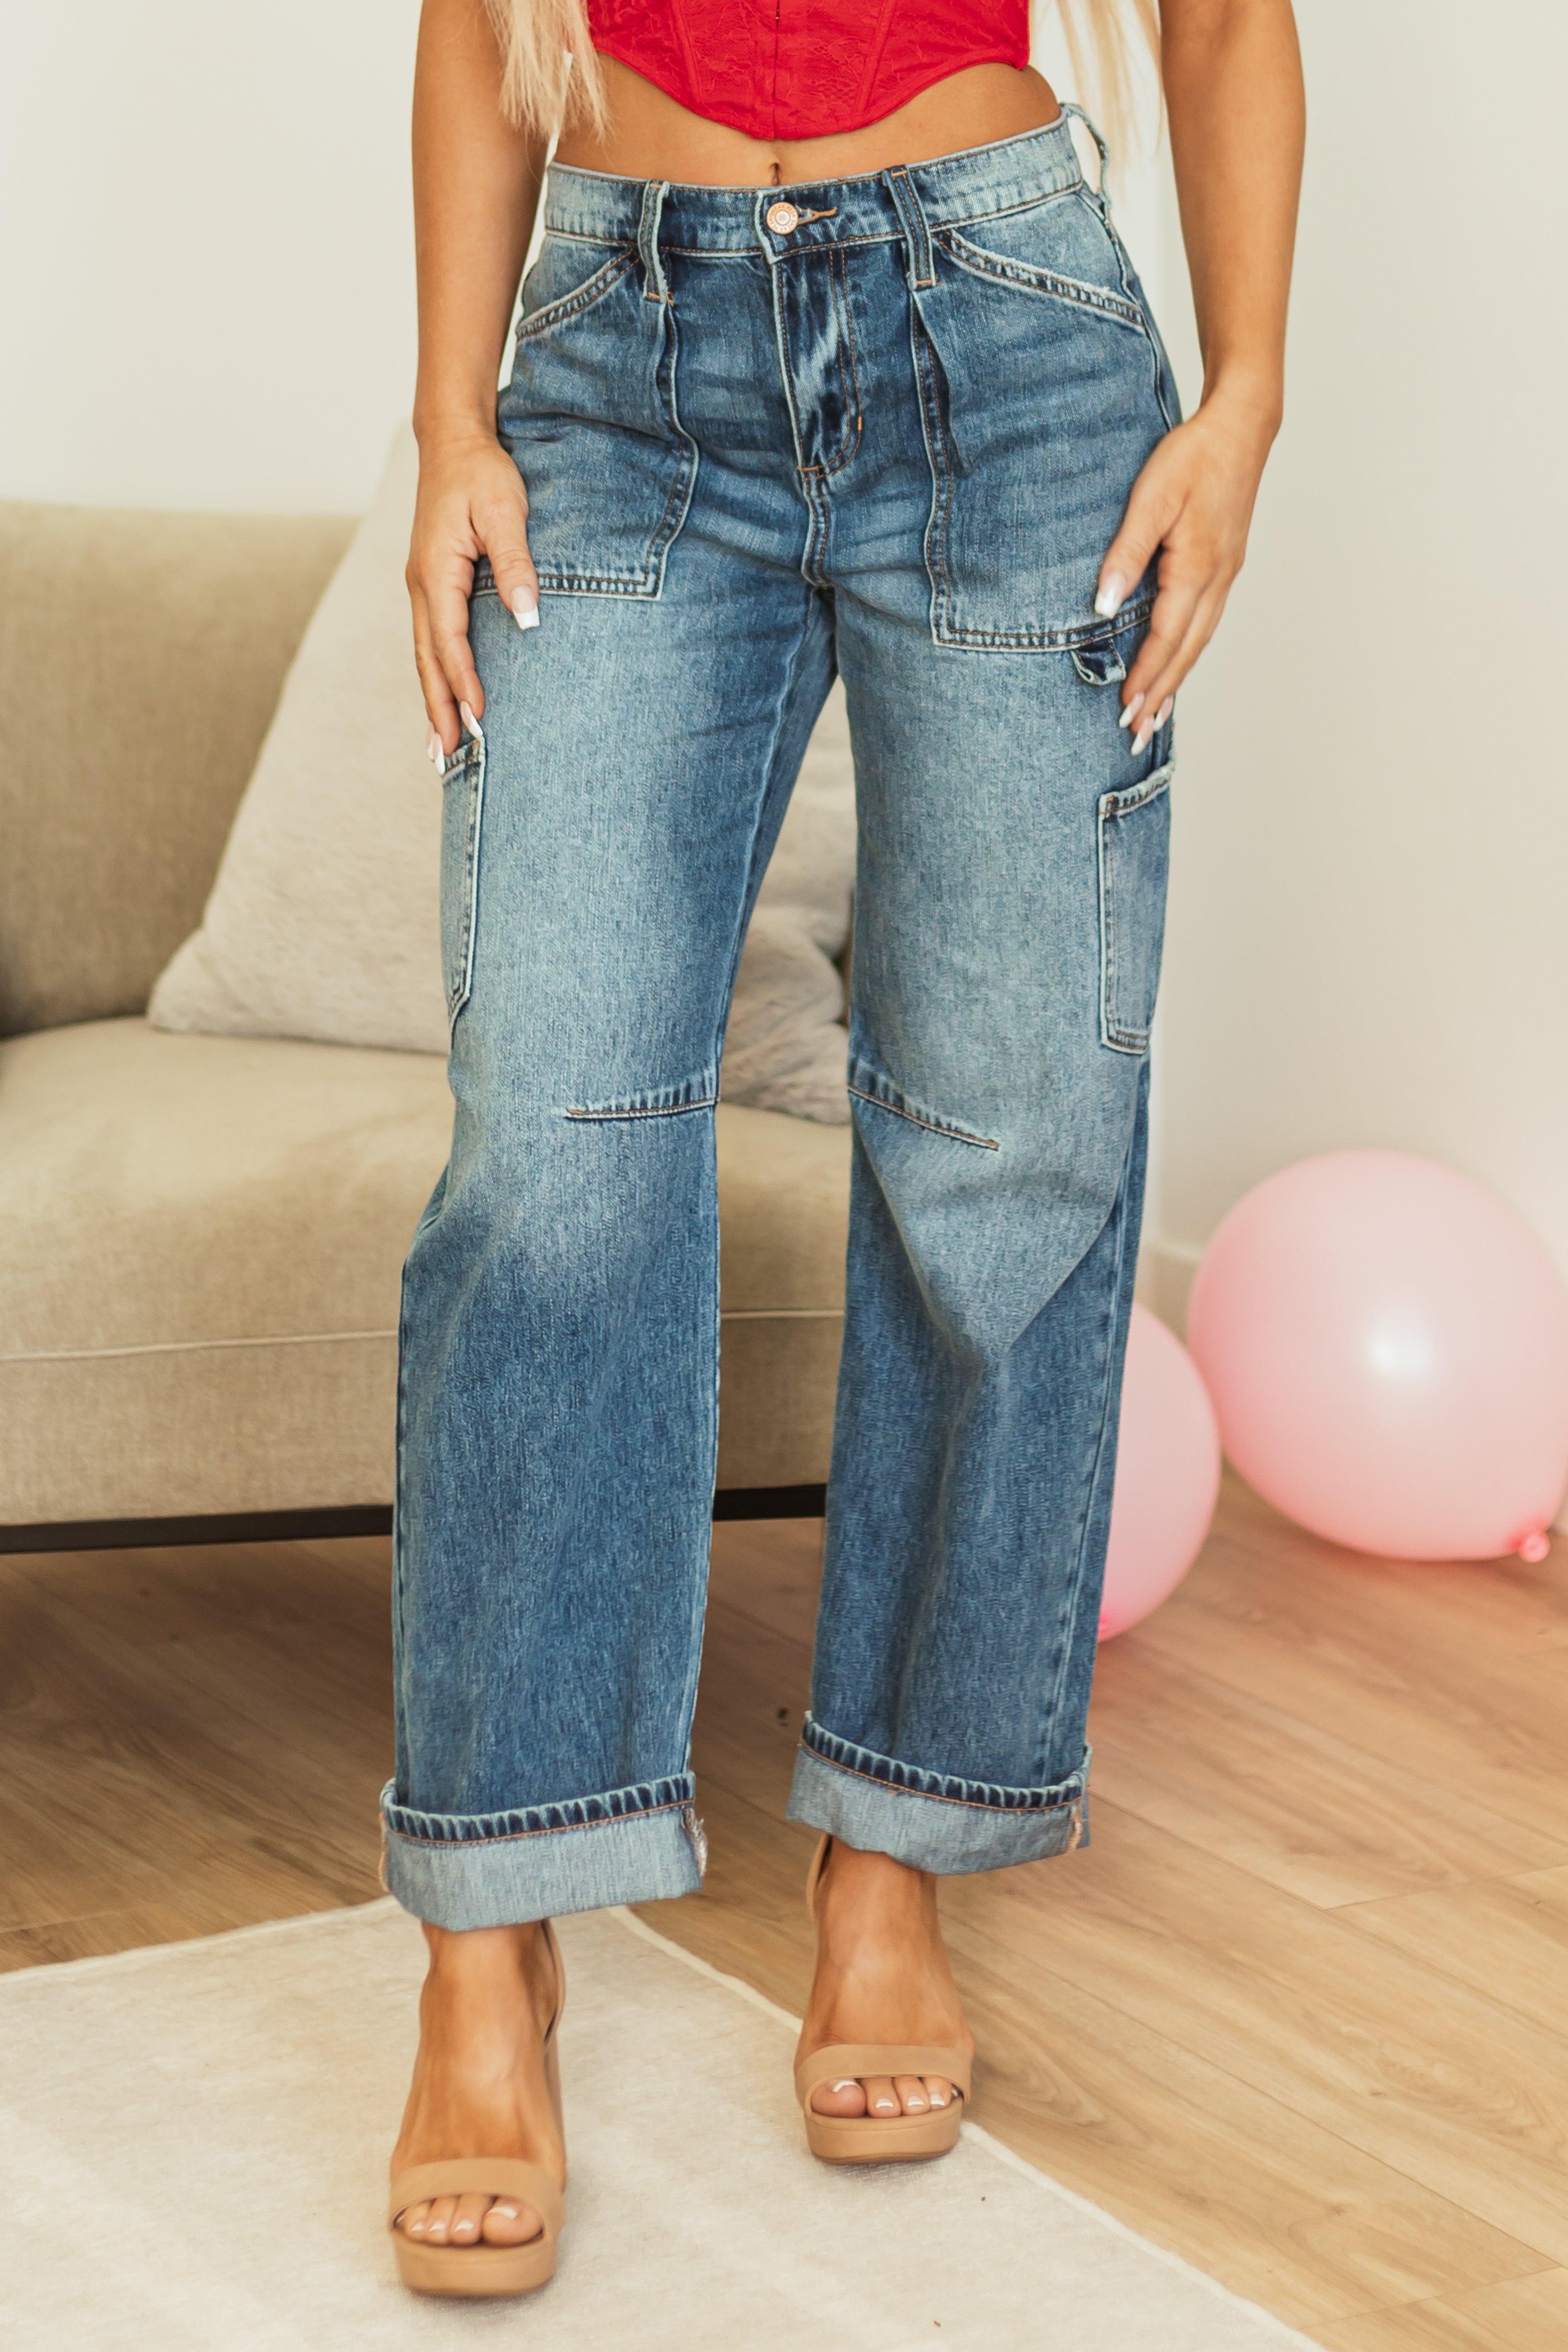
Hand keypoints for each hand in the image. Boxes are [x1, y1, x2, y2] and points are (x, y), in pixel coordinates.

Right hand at [407, 427, 539, 760]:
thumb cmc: (481, 473)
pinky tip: (442, 702)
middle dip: (438, 710)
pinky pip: (430, 642)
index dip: (464, 680)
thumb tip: (527, 615)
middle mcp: (422, 586)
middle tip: (447, 759)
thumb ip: (516, 562)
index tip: (480, 716)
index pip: (450, 638)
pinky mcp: (431, 587)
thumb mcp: (504, 510)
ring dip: (432, 702)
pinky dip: (434, 676)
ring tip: (440, 749)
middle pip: (427, 660)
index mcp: (436, 571)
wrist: (453, 442)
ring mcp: (422, 588)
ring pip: (424, 656)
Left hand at [1094, 385, 1278, 753]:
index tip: (1125, 709)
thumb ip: (1126, 553)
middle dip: (1162, 694)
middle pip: (1187, 651)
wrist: (1240, 428)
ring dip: (1176, 680)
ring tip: (1156, 714)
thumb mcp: (1151, 499)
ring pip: (1199, 641)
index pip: (1166, 637)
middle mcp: (1217, 580)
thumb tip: (1104, 605)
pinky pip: (1204, 623)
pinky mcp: (1225, 567)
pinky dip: (1188, 652)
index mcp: (1197, 568)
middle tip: (1138, 734)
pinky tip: (1176, 666)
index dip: (1145, 676)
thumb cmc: (1193, 457)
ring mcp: (1225, 575)